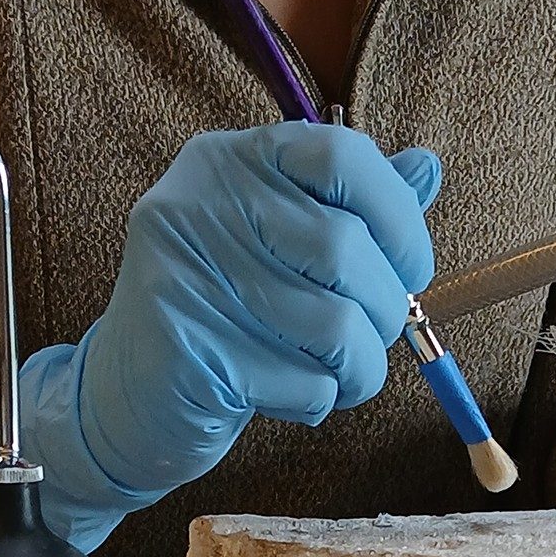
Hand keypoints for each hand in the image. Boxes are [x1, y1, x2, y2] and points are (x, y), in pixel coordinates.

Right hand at [0, 121, 440, 549]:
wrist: (128, 399)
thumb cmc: (226, 316)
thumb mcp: (283, 246)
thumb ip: (351, 207)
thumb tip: (427, 167)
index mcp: (231, 161)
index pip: (342, 155)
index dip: (399, 219)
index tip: (409, 269)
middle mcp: (200, 202)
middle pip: (347, 248)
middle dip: (385, 311)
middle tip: (371, 338)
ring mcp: (185, 273)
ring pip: (336, 326)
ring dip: (358, 368)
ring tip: (334, 375)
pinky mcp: (187, 349)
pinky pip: (305, 384)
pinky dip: (315, 401)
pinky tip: (280, 395)